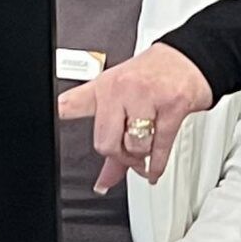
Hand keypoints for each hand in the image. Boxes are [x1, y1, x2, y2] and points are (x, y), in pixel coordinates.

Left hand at [57, 42, 211, 191]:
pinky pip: (159, 148)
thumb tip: (104, 183)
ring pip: (135, 146)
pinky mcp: (172, 106)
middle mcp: (122, 89)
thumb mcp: (124, 100)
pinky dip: (156, 166)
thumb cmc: (152, 77)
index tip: (51, 119)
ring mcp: (147, 96)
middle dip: (119, 156)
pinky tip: (153, 168)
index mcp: (104, 86)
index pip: (73, 103)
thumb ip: (113, 142)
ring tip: (145, 149)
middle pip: (106, 143)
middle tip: (127, 155)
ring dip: (141, 157)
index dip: (59, 113)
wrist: (189, 58)